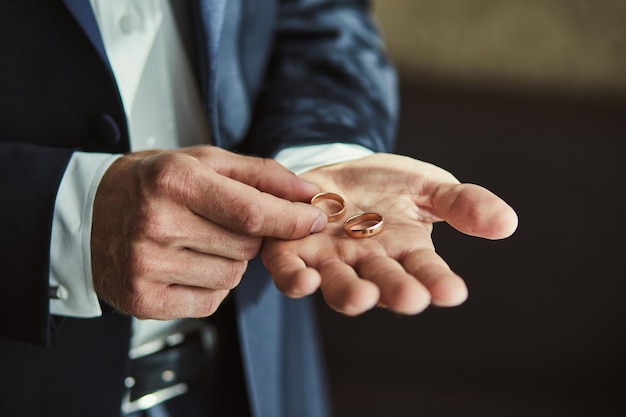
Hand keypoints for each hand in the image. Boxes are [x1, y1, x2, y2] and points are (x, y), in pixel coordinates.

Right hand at [91, 146, 326, 318]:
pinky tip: (184, 266)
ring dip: (229, 262)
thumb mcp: (202, 161)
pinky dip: (210, 287)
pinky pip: (210, 303)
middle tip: (219, 222)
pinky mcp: (141, 300)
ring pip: (232, 277)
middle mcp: (157, 225)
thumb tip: (308, 193)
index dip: (291, 220)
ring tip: (195, 242)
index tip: (314, 219)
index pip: (251, 212)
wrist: (86, 215)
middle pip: (246, 248)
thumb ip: (260, 174)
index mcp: (173, 181)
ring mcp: (146, 266)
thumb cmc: (152, 183)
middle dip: (249, 237)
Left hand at [261, 153, 517, 315]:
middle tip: (411, 298)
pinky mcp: (294, 250)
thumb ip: (461, 204)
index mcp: (406, 252)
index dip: (438, 283)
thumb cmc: (389, 185)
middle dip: (396, 292)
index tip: (453, 293)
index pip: (427, 271)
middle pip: (384, 283)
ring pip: (339, 284)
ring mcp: (331, 260)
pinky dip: (295, 278)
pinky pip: (291, 270)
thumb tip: (507, 223)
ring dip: (349, 293)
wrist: (338, 171)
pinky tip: (303, 280)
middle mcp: (370, 263)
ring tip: (361, 297)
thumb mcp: (429, 186)